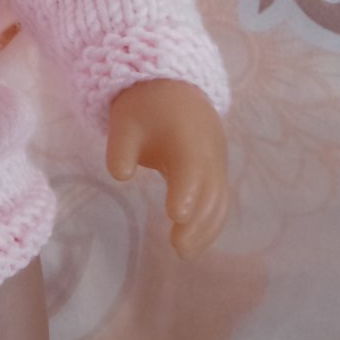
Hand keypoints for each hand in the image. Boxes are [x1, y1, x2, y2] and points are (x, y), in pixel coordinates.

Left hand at [105, 79, 228, 258]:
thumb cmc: (146, 108)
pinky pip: (220, 200)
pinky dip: (210, 222)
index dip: (186, 190)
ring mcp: (217, 162)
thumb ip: (120, 148)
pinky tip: (194, 241)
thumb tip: (120, 176)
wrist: (174, 88)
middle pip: (210, 190)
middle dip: (197, 221)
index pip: (191, 166)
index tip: (174, 215)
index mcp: (187, 135)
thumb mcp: (124, 121)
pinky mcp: (217, 172)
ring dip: (206, 228)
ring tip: (184, 251)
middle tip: (177, 248)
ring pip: (219, 200)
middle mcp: (209, 151)